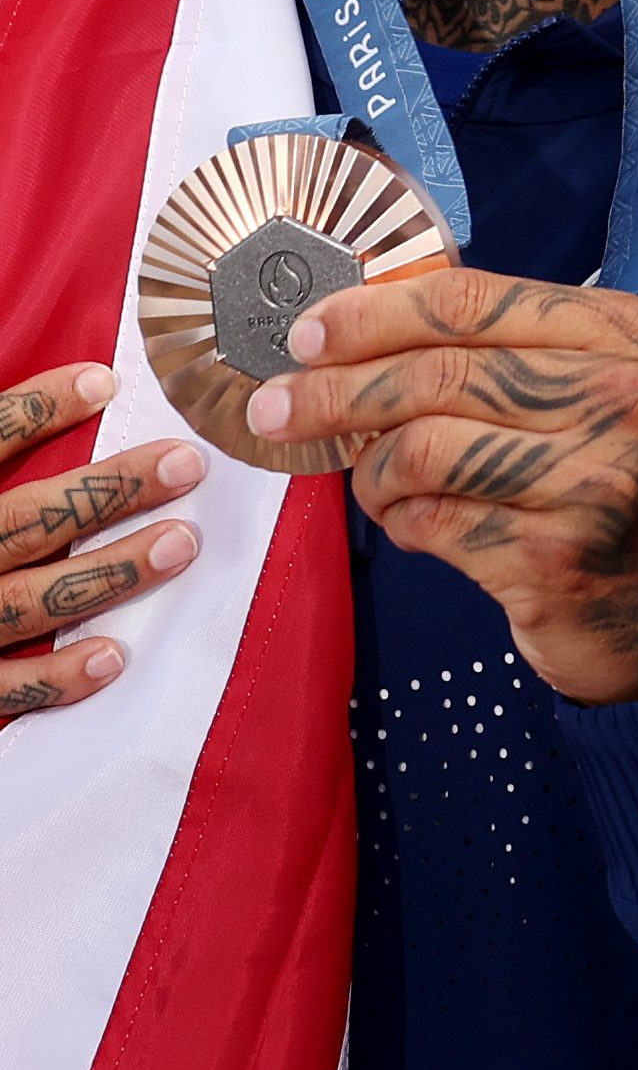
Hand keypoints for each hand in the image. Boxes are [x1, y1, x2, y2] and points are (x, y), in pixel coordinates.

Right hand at [0, 364, 204, 714]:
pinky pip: (3, 686)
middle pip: (29, 519)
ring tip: (181, 543)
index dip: (37, 410)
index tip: (103, 383)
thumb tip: (53, 392)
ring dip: (112, 572)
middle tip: (186, 464)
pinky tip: (112, 656)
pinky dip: (56, 677)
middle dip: (112, 491)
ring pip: (33, 597)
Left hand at [245, 274, 637, 705]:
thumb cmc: (625, 479)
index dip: (374, 312)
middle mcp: (622, 398)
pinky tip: (408, 520)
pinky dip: (398, 520)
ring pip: (422, 449)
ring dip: (371, 469)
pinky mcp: (554, 559)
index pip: (472, 301)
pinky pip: (431, 522)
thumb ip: (510, 348)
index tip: (308, 330)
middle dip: (336, 388)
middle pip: (438, 372)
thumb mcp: (598, 388)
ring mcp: (592, 481)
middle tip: (276, 405)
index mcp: (628, 335)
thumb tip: (361, 323)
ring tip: (371, 480)